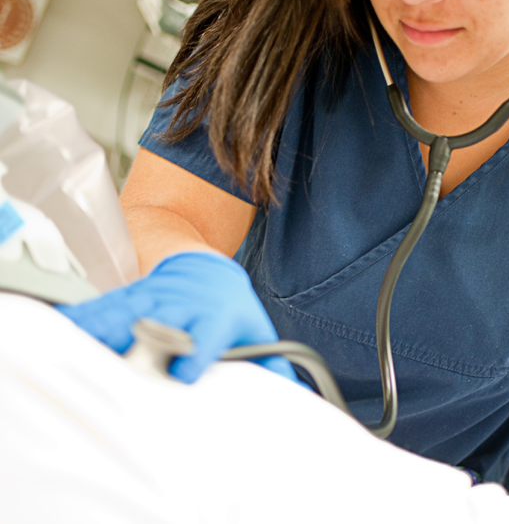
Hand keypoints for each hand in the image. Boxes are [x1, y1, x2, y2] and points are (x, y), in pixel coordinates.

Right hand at [56, 252, 297, 383]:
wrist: (205, 268)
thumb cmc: (230, 307)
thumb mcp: (255, 330)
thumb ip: (271, 363)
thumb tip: (291, 392)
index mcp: (215, 317)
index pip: (207, 334)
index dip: (197, 352)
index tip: (185, 372)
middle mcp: (182, 307)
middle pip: (160, 325)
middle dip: (145, 345)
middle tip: (128, 368)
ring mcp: (152, 300)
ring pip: (126, 315)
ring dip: (105, 333)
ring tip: (84, 352)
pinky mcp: (127, 298)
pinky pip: (101, 309)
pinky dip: (82, 322)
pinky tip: (65, 334)